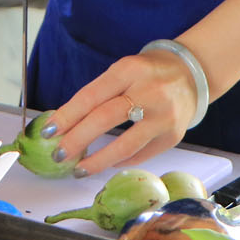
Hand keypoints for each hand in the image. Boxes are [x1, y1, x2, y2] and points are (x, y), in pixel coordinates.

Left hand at [42, 47, 201, 174]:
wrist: (191, 75)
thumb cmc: (148, 73)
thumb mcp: (123, 71)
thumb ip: (98, 93)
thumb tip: (65, 124)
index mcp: (129, 70)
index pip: (91, 95)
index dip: (67, 116)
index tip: (48, 131)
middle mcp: (149, 91)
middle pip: (105, 118)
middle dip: (77, 139)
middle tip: (59, 154)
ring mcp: (164, 116)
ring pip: (125, 145)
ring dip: (98, 161)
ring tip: (79, 169)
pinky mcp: (173, 136)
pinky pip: (141, 154)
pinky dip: (120, 161)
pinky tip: (106, 164)